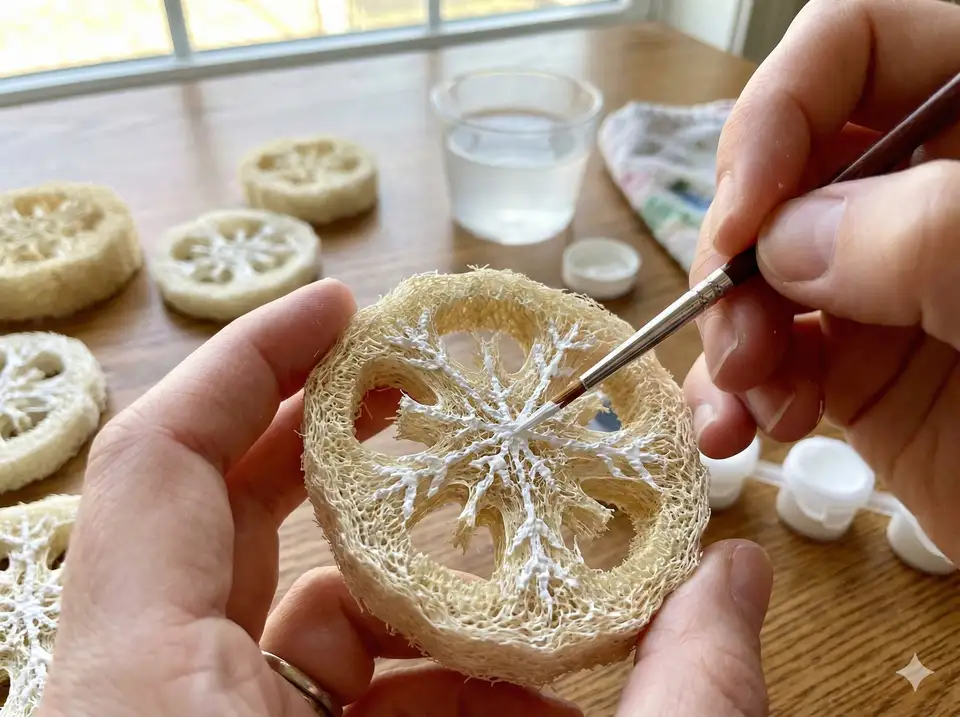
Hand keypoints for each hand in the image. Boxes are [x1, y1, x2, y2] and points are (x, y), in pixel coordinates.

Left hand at [36, 279, 773, 716]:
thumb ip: (659, 701)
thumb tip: (735, 585)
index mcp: (158, 701)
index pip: (160, 463)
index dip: (249, 359)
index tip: (341, 307)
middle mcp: (152, 712)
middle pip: (229, 522)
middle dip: (354, 454)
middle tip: (442, 406)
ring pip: (297, 622)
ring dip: (426, 597)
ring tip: (539, 593)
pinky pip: (315, 691)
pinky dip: (417, 677)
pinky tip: (519, 692)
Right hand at [685, 0, 959, 563]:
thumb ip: (920, 233)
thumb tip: (783, 243)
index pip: (855, 44)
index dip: (780, 113)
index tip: (744, 218)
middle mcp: (927, 192)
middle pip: (784, 169)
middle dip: (739, 253)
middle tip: (741, 333)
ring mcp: (889, 282)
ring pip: (759, 270)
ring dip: (727, 332)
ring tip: (744, 396)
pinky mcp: (866, 368)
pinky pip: (771, 357)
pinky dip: (737, 393)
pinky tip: (735, 430)